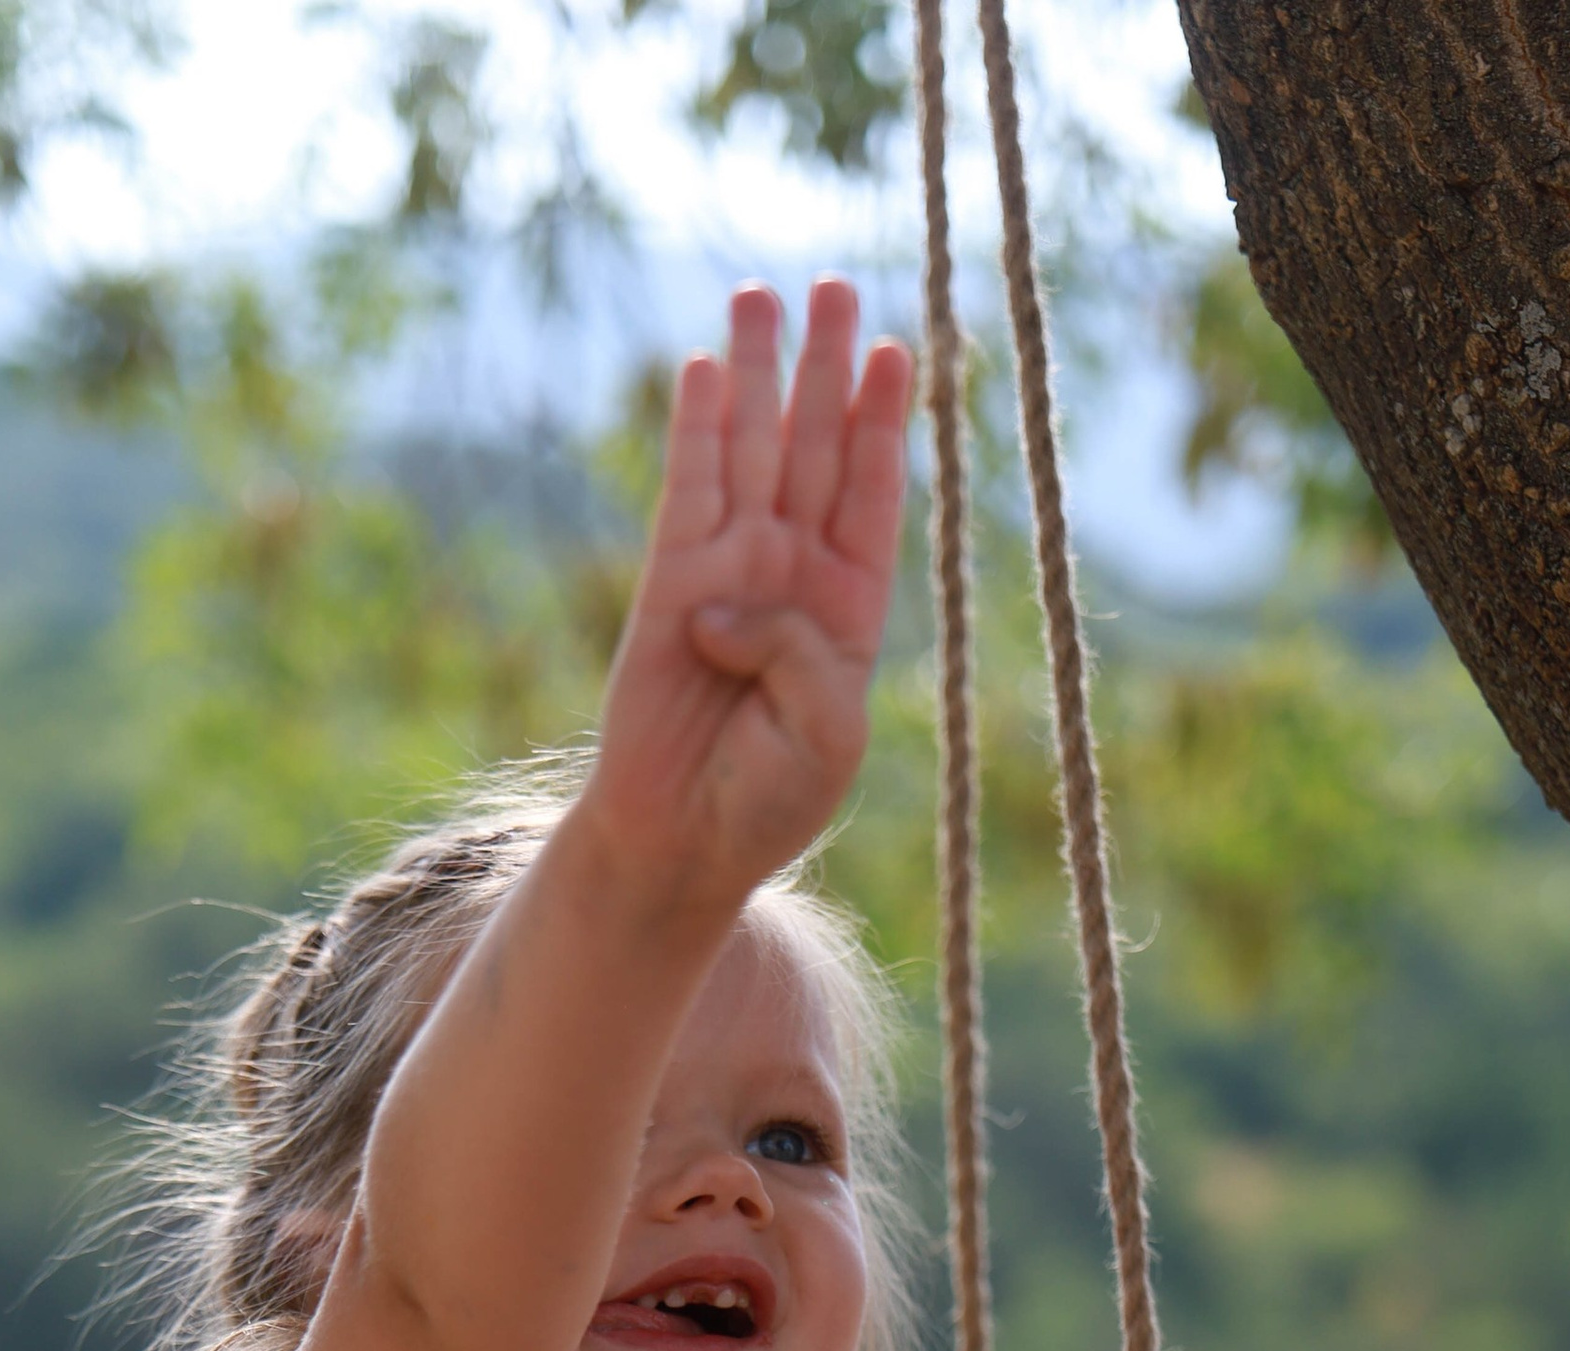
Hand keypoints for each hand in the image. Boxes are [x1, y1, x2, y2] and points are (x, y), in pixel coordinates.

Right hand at [583, 279, 911, 912]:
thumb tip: (726, 594)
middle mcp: (792, 573)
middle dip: (825, 366)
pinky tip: (707, 368)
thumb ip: (804, 655)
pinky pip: (687, 489)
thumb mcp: (830, 734)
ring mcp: (729, 569)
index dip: (883, 421)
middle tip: (836, 287)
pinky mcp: (669, 580)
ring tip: (763, 294)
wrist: (683, 844)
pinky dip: (696, 430)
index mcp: (849, 607)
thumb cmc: (767, 800)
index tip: (900, 352)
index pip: (871, 492)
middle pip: (814, 445)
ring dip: (759, 372)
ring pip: (751, 450)